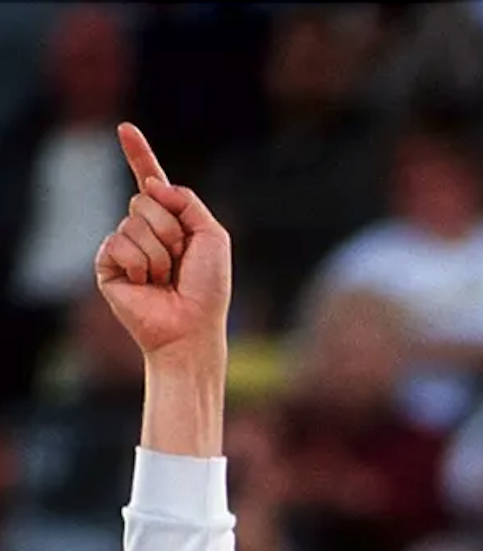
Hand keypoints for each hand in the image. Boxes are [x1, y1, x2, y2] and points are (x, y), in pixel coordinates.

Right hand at [95, 122, 230, 360]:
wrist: (191, 328)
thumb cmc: (207, 289)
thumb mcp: (213, 236)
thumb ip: (188, 201)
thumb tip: (152, 185)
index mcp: (170, 222)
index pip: (150, 182)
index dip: (139, 155)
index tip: (125, 129)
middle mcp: (144, 231)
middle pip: (144, 200)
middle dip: (169, 230)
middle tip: (179, 262)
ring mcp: (124, 248)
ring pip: (133, 223)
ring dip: (158, 252)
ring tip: (165, 279)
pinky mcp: (108, 266)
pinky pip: (118, 243)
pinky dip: (138, 264)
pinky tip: (145, 285)